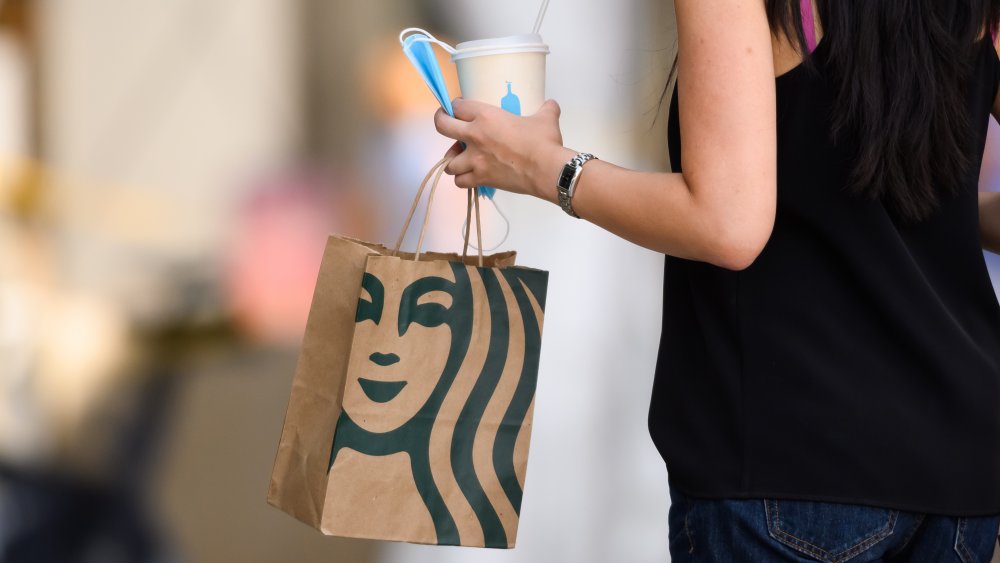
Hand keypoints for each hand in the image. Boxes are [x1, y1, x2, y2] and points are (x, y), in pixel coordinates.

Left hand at [433, 98, 565, 198]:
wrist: (546, 170)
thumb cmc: (544, 143)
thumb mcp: (545, 118)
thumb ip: (545, 109)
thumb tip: (551, 105)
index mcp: (486, 116)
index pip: (458, 106)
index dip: (456, 105)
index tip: (459, 107)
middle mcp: (475, 136)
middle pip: (442, 126)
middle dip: (441, 121)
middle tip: (446, 123)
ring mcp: (475, 160)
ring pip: (448, 161)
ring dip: (453, 158)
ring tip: (461, 157)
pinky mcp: (480, 178)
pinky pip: (460, 181)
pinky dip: (462, 179)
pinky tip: (470, 175)